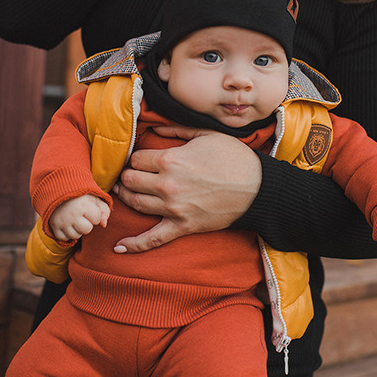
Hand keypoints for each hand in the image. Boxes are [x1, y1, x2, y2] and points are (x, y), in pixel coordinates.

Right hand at [49, 194, 109, 240]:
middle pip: (87, 230)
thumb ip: (104, 210)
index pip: (97, 220)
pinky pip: (64, 238)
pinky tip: (68, 224)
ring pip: (76, 236)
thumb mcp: (94, 198)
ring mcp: (62, 221)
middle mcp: (72, 214)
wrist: (58, 190)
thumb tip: (104, 225)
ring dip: (77, 229)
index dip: (95, 215)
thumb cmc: (80, 196)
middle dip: (87, 224)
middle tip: (82, 216)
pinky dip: (67, 233)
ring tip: (75, 220)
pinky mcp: (54, 226)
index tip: (89, 208)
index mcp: (83, 205)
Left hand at [112, 127, 261, 252]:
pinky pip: (152, 239)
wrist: (257, 188)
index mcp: (171, 159)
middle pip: (130, 180)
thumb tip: (153, 128)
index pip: (136, 159)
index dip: (136, 158)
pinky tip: (119, 247)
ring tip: (124, 192)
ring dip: (126, 197)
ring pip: (135, 203)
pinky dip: (134, 244)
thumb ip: (176, 130)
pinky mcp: (182, 227)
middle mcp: (167, 185)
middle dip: (127, 176)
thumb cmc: (234, 158)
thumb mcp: (206, 134)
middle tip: (130, 174)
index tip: (140, 159)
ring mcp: (173, 208)